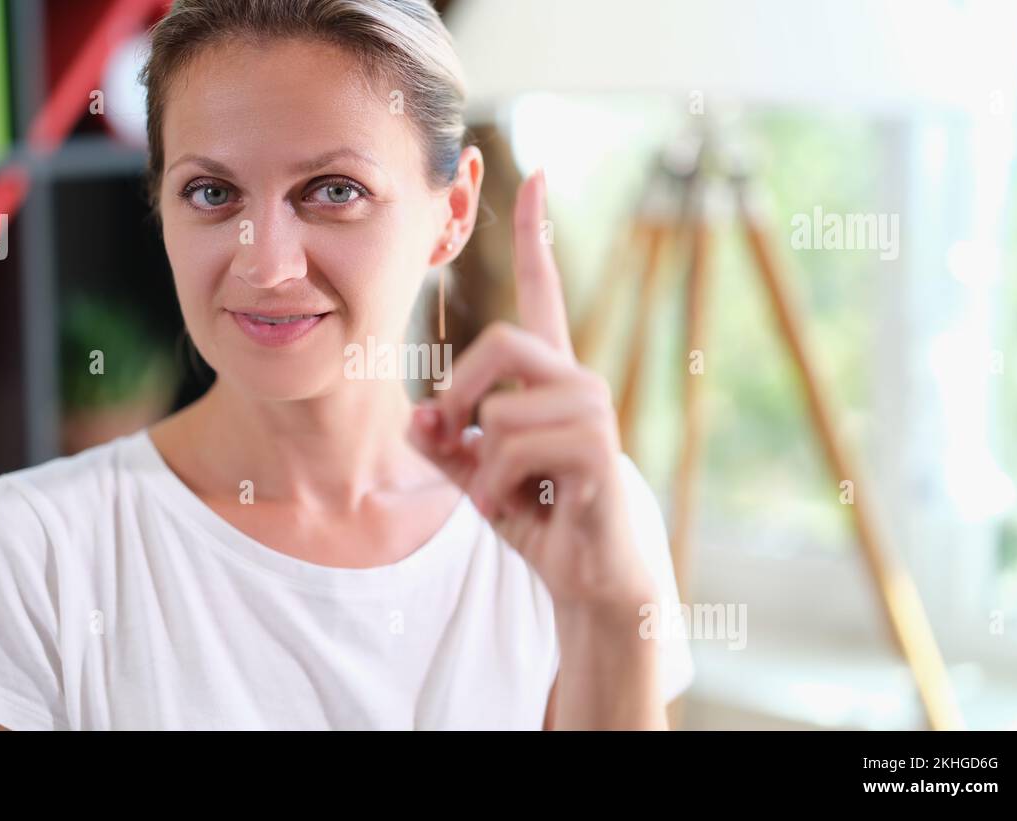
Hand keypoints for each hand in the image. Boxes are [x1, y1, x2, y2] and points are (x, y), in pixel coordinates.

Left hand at [409, 169, 656, 613]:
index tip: (535, 177)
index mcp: (550, 375)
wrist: (590, 574)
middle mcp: (577, 379)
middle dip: (459, 392)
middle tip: (455, 440)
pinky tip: (518, 508)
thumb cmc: (537, 514)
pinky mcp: (596, 449)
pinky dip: (493, 488)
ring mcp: (592, 411)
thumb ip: (443, 441)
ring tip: (503, 493)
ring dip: (479, 466)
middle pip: (499, 340)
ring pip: (494, 411)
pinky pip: (508, 449)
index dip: (537, 235)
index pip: (544, 291)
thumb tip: (421, 418)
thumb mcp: (474, 473)